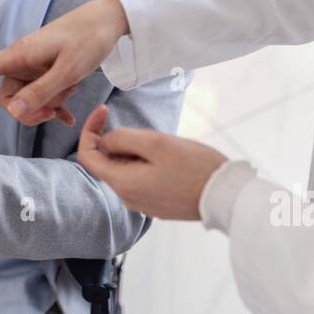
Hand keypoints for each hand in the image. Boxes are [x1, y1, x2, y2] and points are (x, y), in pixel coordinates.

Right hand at [0, 0, 129, 125]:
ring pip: (26, 100)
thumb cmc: (89, 39)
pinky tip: (69, 117)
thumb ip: (41, 92)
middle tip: (54, 111)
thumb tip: (13, 112)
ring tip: (71, 93)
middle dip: (27, 112)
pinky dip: (54, 107)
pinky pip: (40, 96)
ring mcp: (33, 67)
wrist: (108, 20)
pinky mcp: (46, 71)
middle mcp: (20, 62)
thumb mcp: (68, 70)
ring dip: (46, 106)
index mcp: (18, 56)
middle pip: (6, 99)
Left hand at [75, 104, 227, 219]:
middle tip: (150, 131)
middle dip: (121, 140)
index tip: (104, 109)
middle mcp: (128, 198)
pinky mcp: (157, 204)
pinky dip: (147, 163)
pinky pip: (141, 178)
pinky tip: (172, 159)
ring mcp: (143, 203)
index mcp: (122, 184)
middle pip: (108, 162)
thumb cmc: (194, 167)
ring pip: (126, 169)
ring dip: (136, 151)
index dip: (90, 130)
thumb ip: (123, 139)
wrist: (226, 197)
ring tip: (166, 146)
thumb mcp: (156, 143)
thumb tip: (106, 141)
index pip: (87, 156)